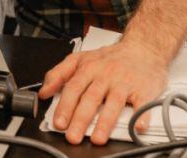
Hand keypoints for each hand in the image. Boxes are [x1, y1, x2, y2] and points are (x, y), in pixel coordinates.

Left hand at [38, 37, 168, 145]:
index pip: (73, 88)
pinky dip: (140, 115)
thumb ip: (58, 74)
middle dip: (80, 119)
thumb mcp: (80, 59)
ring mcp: (124, 82)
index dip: (65, 106)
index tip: (59, 123)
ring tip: (97, 138)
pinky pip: (142, 104)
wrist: (142, 48)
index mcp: (88, 68)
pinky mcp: (143, 90)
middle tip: (73, 136)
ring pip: (113, 103)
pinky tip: (136, 126)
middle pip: (90, 98)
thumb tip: (44, 92)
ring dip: (105, 122)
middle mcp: (105, 75)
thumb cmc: (110, 58)